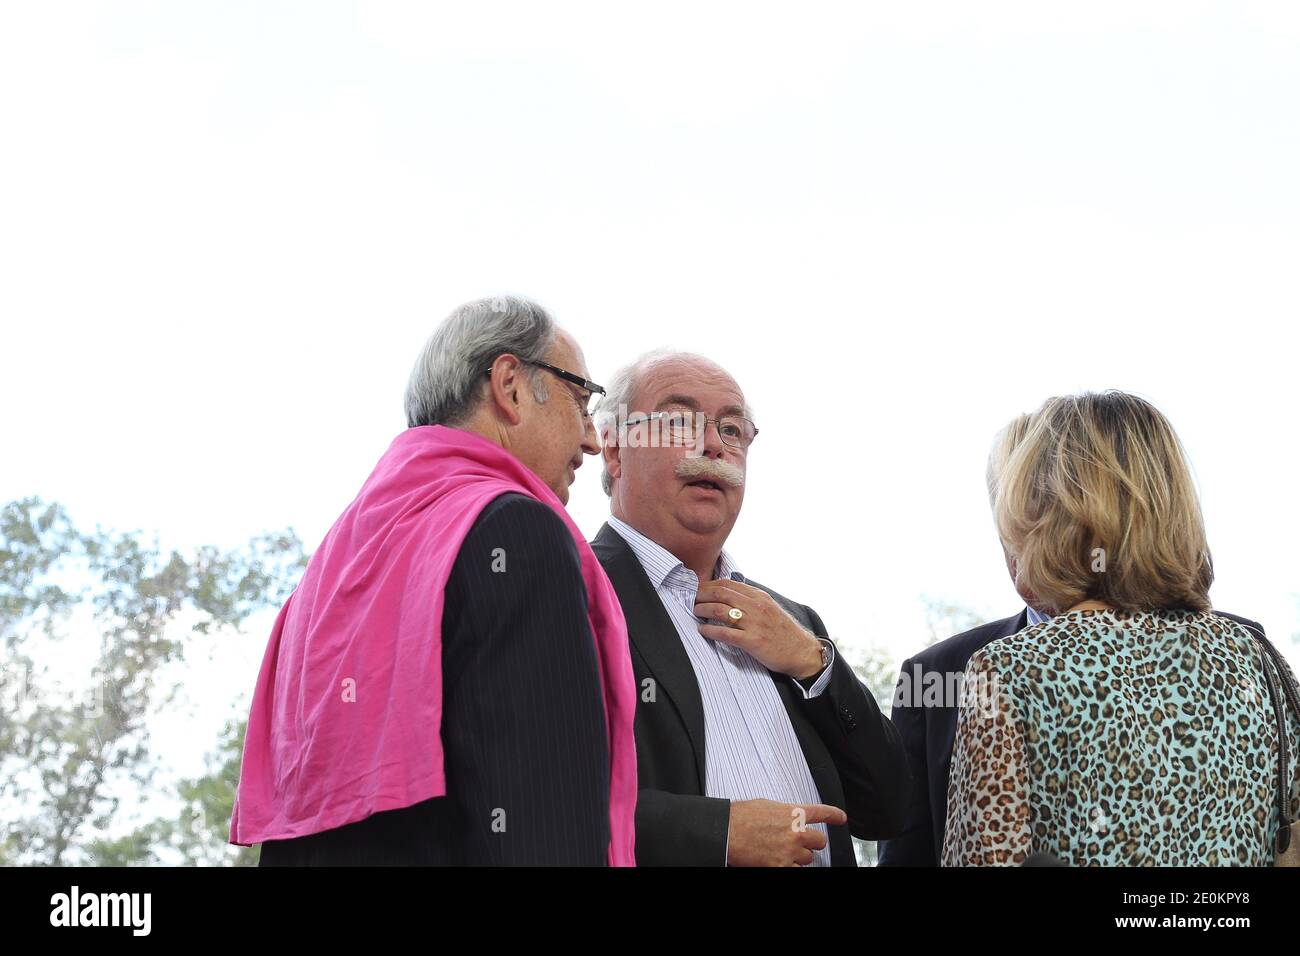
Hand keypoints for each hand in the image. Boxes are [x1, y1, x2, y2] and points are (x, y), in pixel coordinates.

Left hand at [694, 579, 824, 678]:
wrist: (802, 652)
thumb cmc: (784, 632)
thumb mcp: (770, 608)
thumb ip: (752, 600)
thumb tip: (730, 596)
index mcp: (759, 597)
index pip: (728, 584)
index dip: (710, 585)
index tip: (699, 589)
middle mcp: (756, 606)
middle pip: (721, 593)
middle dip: (702, 594)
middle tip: (691, 599)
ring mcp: (754, 624)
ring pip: (720, 611)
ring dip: (703, 610)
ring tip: (695, 612)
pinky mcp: (752, 641)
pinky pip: (725, 634)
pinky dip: (710, 631)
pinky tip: (702, 631)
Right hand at [726, 799, 847, 866]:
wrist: (726, 831)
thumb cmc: (740, 817)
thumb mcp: (766, 805)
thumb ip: (783, 812)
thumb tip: (788, 817)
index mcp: (792, 813)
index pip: (822, 812)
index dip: (835, 815)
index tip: (841, 818)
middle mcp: (795, 832)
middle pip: (819, 841)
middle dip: (812, 843)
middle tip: (801, 843)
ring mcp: (790, 851)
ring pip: (808, 859)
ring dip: (799, 858)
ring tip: (783, 853)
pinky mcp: (781, 866)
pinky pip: (796, 871)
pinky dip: (791, 867)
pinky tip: (783, 863)